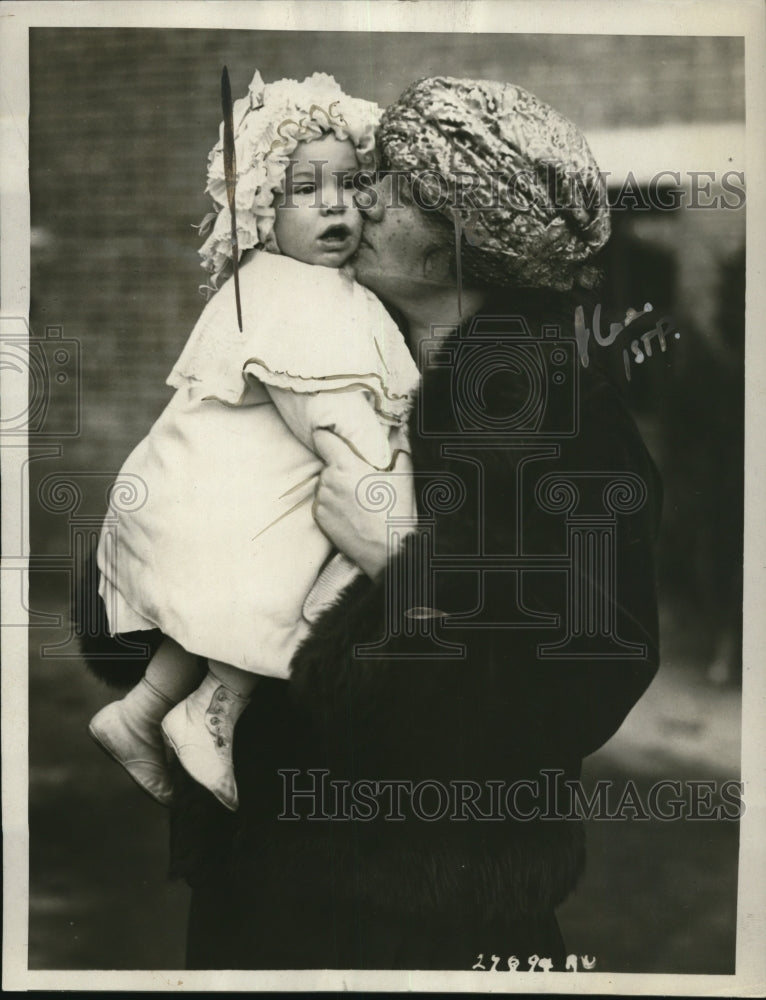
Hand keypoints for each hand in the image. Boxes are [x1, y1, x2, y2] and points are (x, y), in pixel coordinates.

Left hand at [312, 429, 416, 579]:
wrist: (389, 551)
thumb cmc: (397, 512)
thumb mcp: (404, 476)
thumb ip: (398, 451)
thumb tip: (397, 438)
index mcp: (345, 465)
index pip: (323, 438)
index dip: (328, 435)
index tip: (334, 437)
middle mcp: (328, 481)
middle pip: (328, 464)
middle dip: (341, 467)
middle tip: (360, 478)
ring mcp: (321, 502)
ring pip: (325, 484)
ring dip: (336, 486)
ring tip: (358, 499)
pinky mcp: (319, 519)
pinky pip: (322, 503)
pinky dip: (332, 504)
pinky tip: (351, 512)